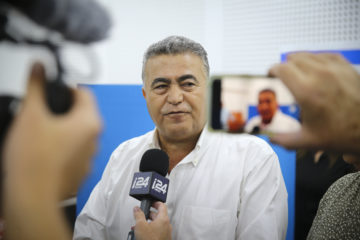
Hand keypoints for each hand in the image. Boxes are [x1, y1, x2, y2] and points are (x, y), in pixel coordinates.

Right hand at [3, 63, 101, 198]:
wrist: (32, 196)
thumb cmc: (34, 160)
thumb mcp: (31, 114)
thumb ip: (36, 86)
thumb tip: (39, 67)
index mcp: (90, 122)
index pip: (85, 93)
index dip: (68, 87)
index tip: (54, 88)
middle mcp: (95, 138)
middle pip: (82, 113)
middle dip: (63, 108)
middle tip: (43, 110)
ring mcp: (89, 156)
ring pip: (78, 132)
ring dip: (63, 127)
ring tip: (42, 131)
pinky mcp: (80, 169)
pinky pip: (75, 150)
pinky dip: (63, 145)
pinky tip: (45, 149)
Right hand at [133, 202, 171, 239]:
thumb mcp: (140, 225)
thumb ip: (138, 215)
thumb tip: (137, 209)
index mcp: (163, 219)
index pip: (162, 205)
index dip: (155, 202)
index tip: (150, 202)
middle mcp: (167, 225)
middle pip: (158, 215)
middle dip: (148, 214)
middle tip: (142, 215)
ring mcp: (166, 233)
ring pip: (156, 224)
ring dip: (147, 223)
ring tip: (138, 227)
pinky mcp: (163, 239)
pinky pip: (156, 231)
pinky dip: (150, 230)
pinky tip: (142, 234)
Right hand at [269, 53, 359, 153]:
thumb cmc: (343, 135)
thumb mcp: (308, 141)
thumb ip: (284, 140)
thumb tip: (271, 137)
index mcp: (307, 92)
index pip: (283, 69)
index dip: (273, 70)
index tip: (271, 74)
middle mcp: (320, 76)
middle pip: (294, 59)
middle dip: (285, 66)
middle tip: (283, 75)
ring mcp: (335, 70)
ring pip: (309, 55)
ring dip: (299, 60)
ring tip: (296, 70)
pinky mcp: (347, 69)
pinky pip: (326, 55)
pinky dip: (316, 58)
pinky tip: (314, 65)